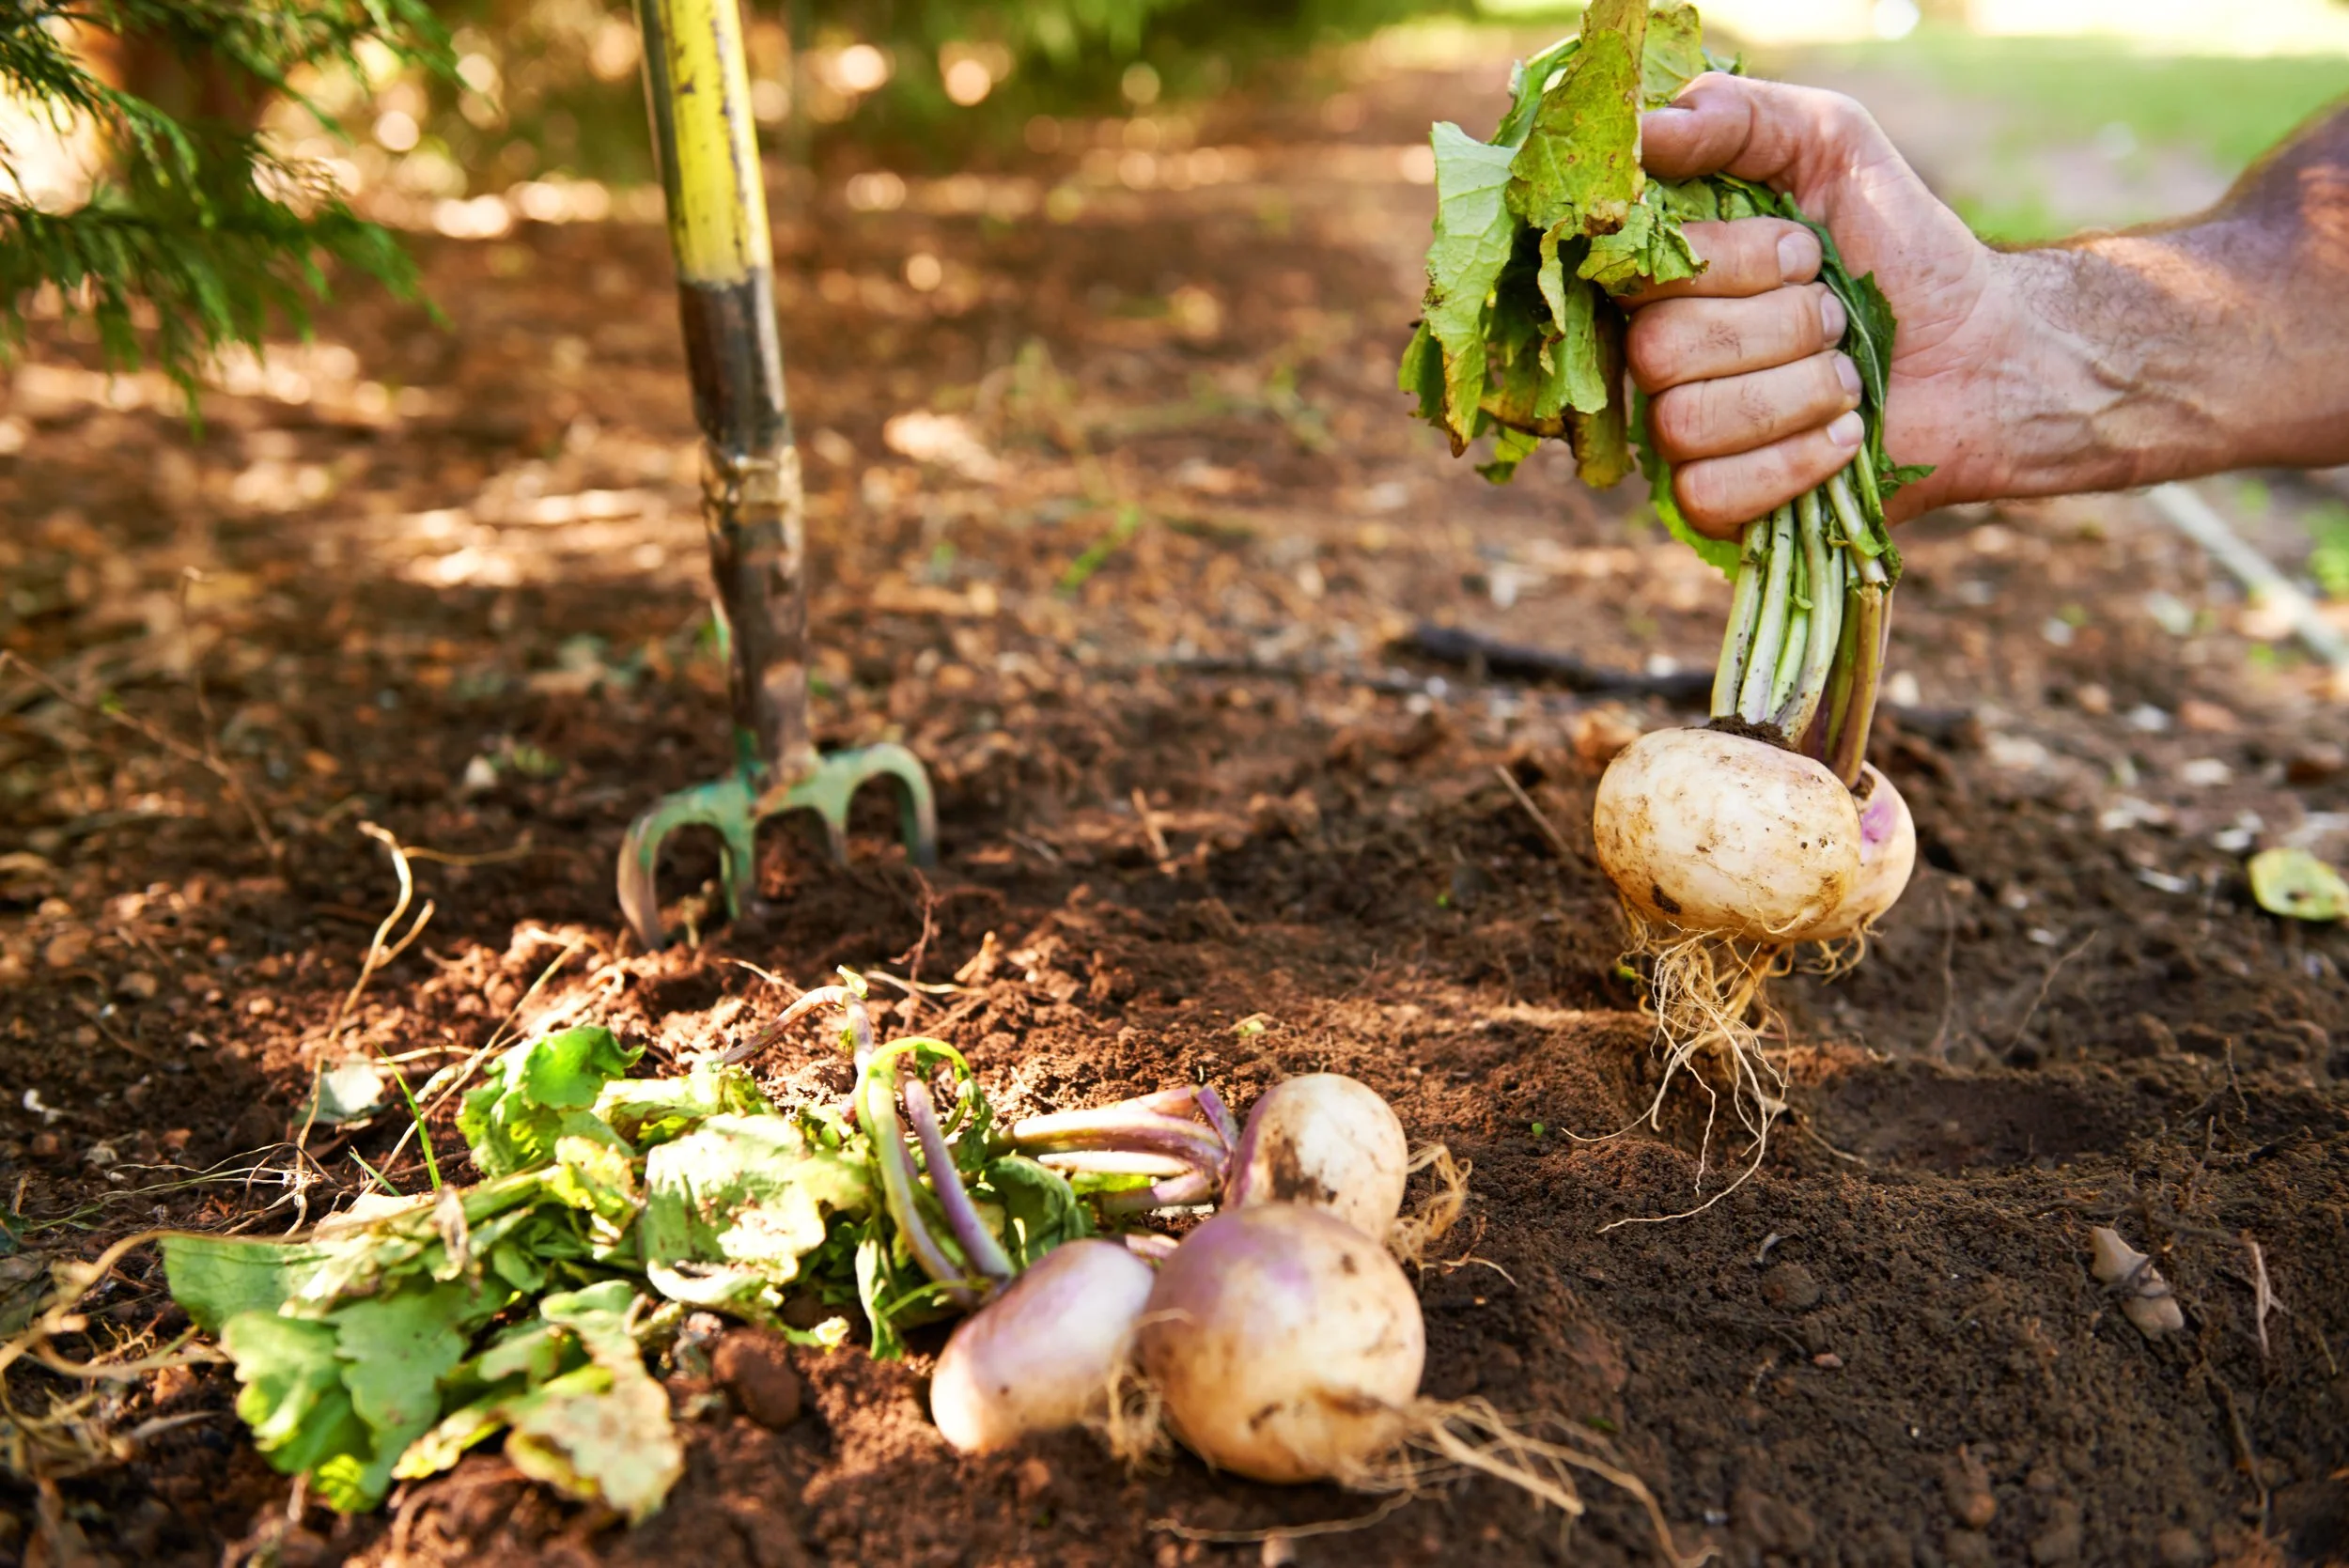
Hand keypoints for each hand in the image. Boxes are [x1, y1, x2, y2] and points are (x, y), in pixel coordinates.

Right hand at [1625, 73, 2013, 534]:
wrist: (1986, 355)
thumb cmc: (1903, 250)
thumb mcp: (1834, 146)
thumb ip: (1741, 117)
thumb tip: (1643, 128)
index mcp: (1671, 277)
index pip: (1636, 275)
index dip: (1730, 264)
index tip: (1807, 252)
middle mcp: (1660, 356)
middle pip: (1658, 352)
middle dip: (1779, 329)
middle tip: (1839, 319)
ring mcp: (1682, 437)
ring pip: (1685, 424)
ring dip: (1798, 393)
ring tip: (1854, 378)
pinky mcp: (1718, 506)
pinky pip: (1710, 494)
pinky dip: (1793, 463)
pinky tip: (1847, 439)